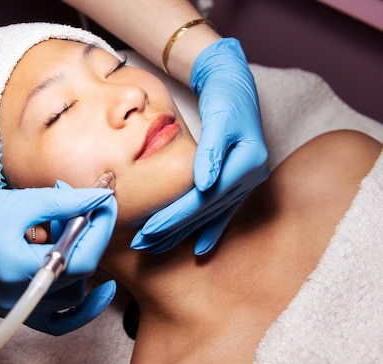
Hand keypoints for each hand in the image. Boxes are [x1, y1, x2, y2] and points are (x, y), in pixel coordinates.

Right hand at [0, 187, 116, 334]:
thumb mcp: (17, 203)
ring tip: (58, 229)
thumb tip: (99, 199)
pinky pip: (59, 320)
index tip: (107, 203)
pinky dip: (82, 308)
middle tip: (77, 206)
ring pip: (73, 292)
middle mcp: (21, 297)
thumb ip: (63, 203)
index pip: (80, 258)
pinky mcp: (18, 310)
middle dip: (87, 235)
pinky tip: (99, 290)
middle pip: (78, 273)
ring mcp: (20, 308)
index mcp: (18, 269)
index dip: (100, 230)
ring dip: (78, 259)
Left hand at [132, 38, 268, 254]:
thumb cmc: (224, 95)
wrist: (234, 84)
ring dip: (182, 233)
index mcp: (249, 161)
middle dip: (173, 229)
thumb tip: (204, 184)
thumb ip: (212, 150)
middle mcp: (252, 176)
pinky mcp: (238, 182)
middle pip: (206, 210)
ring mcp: (247, 181)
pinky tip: (198, 249)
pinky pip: (221, 211)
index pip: (206, 196)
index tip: (149, 229)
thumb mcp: (219, 116)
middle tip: (142, 244)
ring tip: (156, 247)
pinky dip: (208, 229)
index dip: (177, 215)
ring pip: (210, 214)